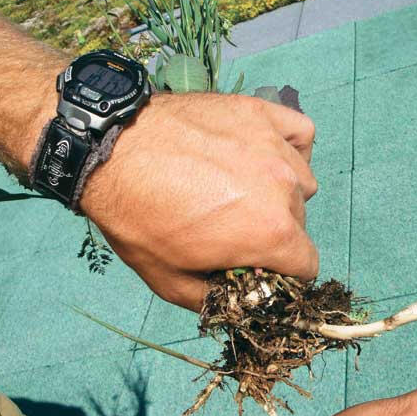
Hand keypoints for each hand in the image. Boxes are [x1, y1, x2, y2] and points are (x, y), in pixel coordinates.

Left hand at [0, 0, 317, 311]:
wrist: (109, 149)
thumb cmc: (137, 217)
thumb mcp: (171, 283)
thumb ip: (219, 300)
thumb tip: (241, 302)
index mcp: (271, 234)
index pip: (307, 266)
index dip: (282, 273)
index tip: (255, 265)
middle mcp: (285, 188)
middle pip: (300, 223)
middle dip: (274, 232)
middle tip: (232, 225)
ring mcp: (275, 146)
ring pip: (301, 182)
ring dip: (280, 191)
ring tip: (240, 187)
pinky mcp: (261, 113)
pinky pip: (299, 135)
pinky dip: (289, 148)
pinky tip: (262, 155)